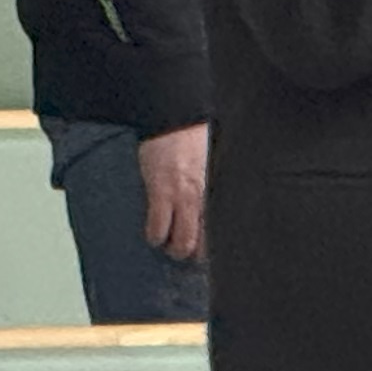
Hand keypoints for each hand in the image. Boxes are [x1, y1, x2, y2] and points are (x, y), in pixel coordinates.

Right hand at [137, 123, 209, 261]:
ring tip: (165, 243)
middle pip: (201, 245)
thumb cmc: (192, 137)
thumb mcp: (210, 164)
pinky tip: (152, 233)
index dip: (209, 248)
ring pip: (182, 243)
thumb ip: (210, 187)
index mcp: (215, 193)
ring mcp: (182, 197)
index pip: (219, 232)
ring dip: (172, 248)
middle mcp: (203, 199)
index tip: (201, 254)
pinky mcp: (161, 191)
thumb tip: (208, 207)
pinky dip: (154, 235)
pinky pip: (158, 227)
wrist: (172, 117)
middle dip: (189, 254)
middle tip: (179, 251)